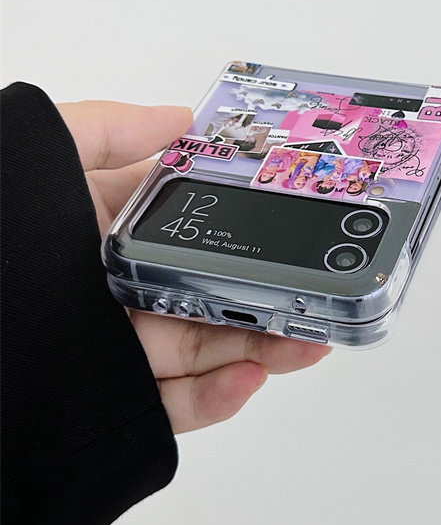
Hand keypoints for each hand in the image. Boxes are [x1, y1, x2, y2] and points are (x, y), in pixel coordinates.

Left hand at [57, 100, 328, 433]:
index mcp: (102, 231)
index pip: (191, 228)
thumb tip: (182, 117)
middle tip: (320, 296)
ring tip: (308, 339)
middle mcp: (114, 290)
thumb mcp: (35, 158)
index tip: (289, 230)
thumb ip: (107, 131)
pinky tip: (248, 378)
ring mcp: (112, 348)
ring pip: (203, 352)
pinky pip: (169, 406)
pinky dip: (214, 398)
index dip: (244, 230)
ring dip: (262, 347)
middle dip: (269, 296)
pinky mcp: (106, 401)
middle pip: (209, 294)